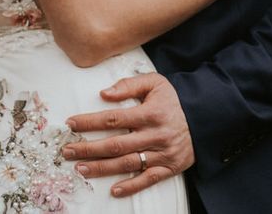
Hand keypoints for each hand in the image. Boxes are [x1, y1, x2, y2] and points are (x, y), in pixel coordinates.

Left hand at [63, 73, 193, 197]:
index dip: (90, 122)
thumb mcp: (154, 82)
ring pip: (127, 164)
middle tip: (68, 151)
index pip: (113, 118)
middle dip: (88, 149)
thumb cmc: (173, 99)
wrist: (203, 117)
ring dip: (102, 168)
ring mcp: (161, 154)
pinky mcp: (169, 167)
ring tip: (80, 169)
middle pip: (116, 144)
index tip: (71, 124)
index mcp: (149, 113)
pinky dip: (130, 186)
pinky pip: (148, 180)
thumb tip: (104, 93)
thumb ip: (129, 85)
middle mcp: (154, 135)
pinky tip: (113, 189)